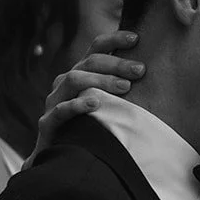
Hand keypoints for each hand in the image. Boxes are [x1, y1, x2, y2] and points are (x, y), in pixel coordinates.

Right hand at [24, 31, 145, 167]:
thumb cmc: (88, 131)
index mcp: (80, 75)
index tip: (136, 38)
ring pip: (74, 80)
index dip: (114, 39)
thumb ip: (120, 91)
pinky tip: (95, 104)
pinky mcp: (48, 123)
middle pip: (89, 63)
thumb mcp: (105, 107)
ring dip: (101, 81)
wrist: (59, 161)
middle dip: (116, 63)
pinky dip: (78, 105)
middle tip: (140, 70)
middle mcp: (64, 83)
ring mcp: (54, 101)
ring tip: (125, 87)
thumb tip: (151, 78)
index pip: (95, 48)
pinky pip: (62, 110)